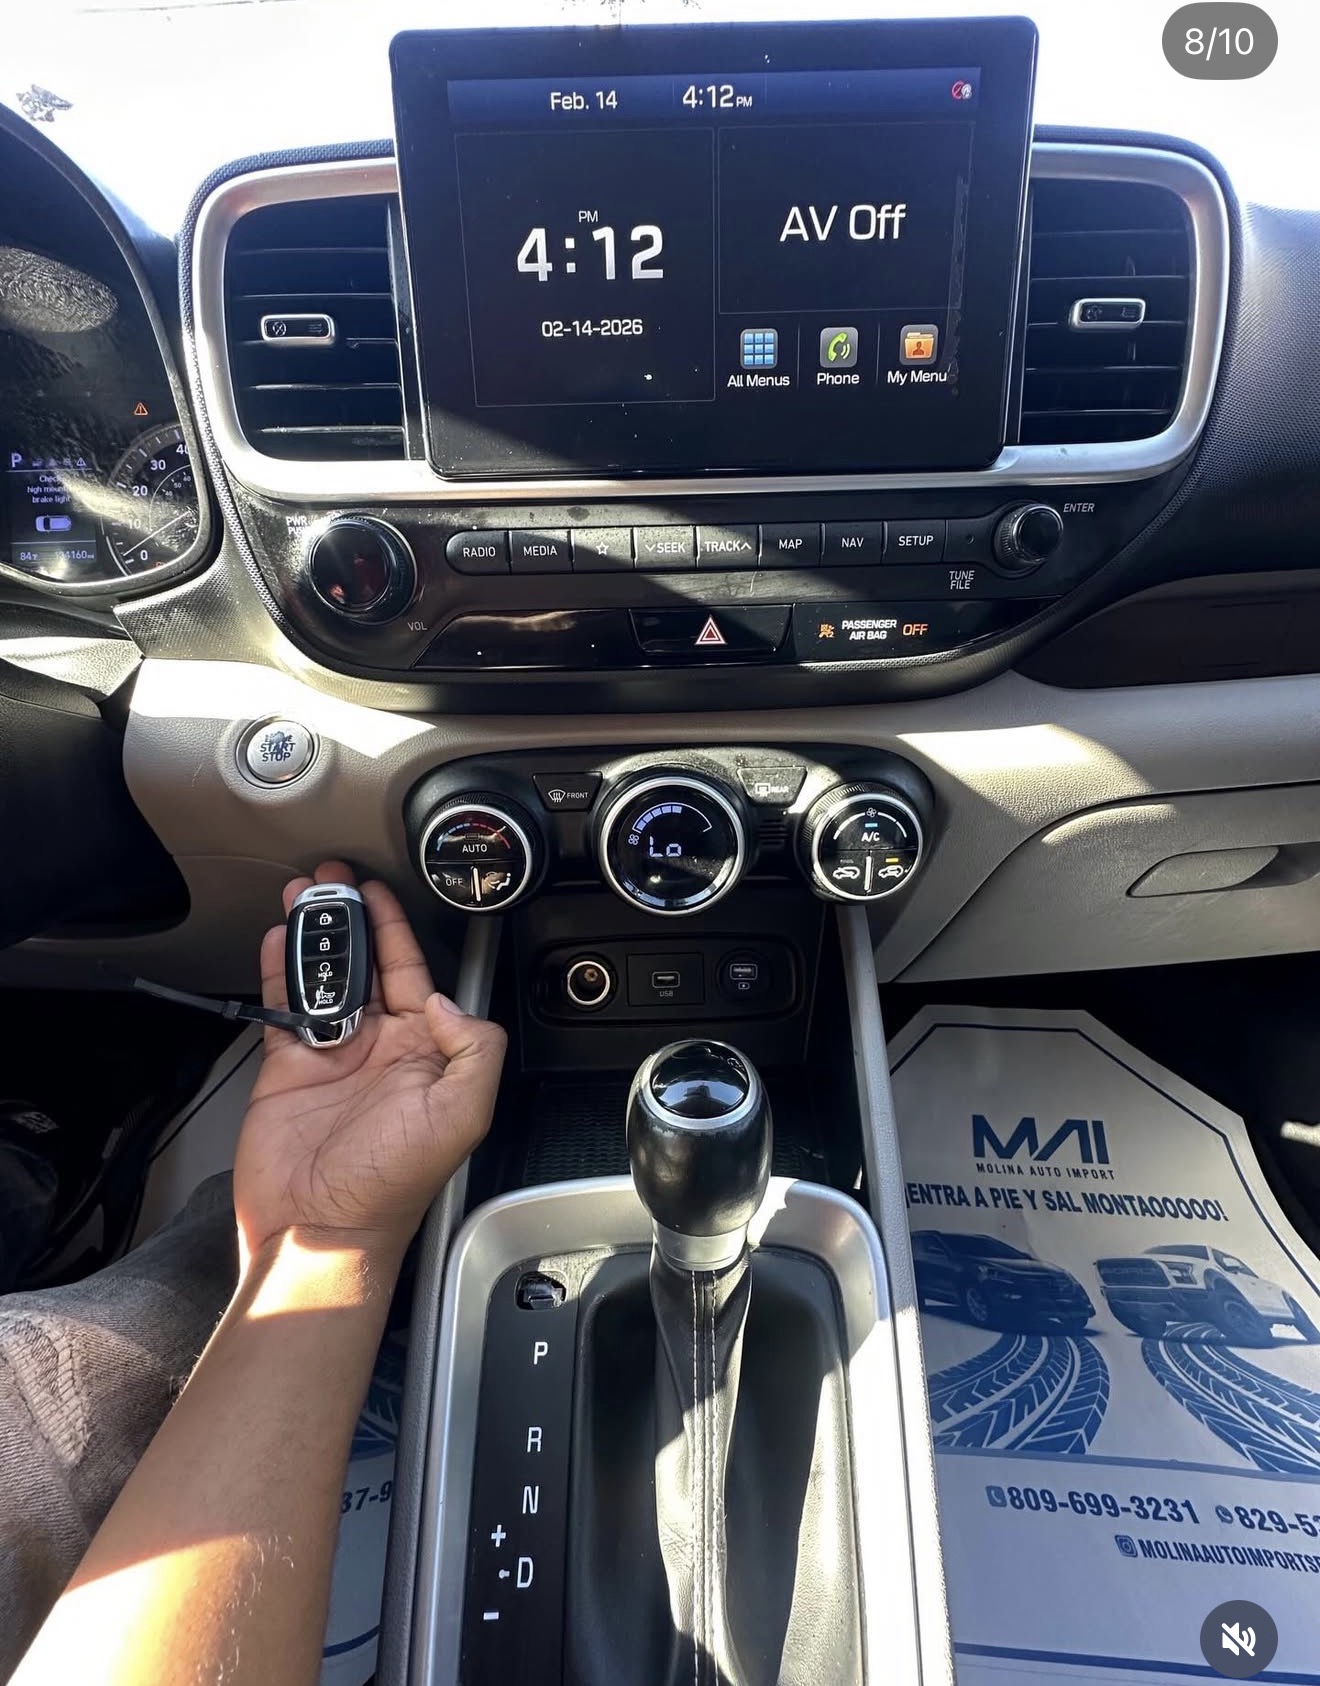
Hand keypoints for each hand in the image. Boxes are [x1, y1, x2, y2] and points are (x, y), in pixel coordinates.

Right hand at [233, 861, 505, 1269]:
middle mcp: (380, 1048)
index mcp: (424, 1053)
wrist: (321, 1230)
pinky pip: (282, 1007)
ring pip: (322, 978)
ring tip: (299, 897)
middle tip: (331, 879)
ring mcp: (332, 1056)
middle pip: (364, 965)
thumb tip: (442, 999)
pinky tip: (274, 941)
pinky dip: (276, 971)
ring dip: (311, 936)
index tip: (379, 893)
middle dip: (349, 919)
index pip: (413, 972)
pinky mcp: (287, 1069)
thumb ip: (473, 1049)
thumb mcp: (462, 1115)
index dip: (396, 929)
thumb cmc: (392, 1187)